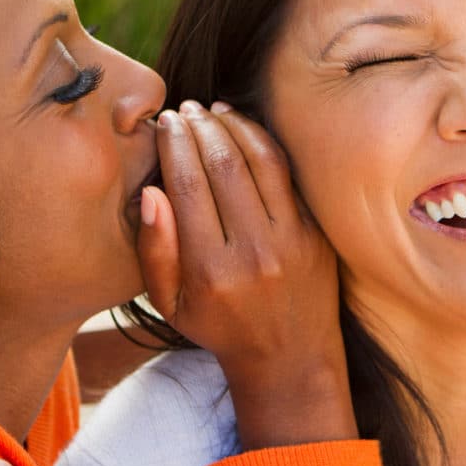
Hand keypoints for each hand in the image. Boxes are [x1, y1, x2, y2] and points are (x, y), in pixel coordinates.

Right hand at [138, 100, 356, 448]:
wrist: (289, 356)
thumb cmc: (219, 326)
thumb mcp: (170, 304)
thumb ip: (154, 250)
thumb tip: (150, 193)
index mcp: (210, 271)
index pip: (188, 187)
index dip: (175, 145)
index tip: (164, 122)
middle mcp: (253, 253)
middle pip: (222, 166)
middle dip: (200, 128)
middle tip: (185, 108)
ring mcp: (290, 241)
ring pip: (259, 162)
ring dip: (233, 126)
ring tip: (212, 111)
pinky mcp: (314, 234)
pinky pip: (286, 175)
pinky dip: (263, 143)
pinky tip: (244, 127)